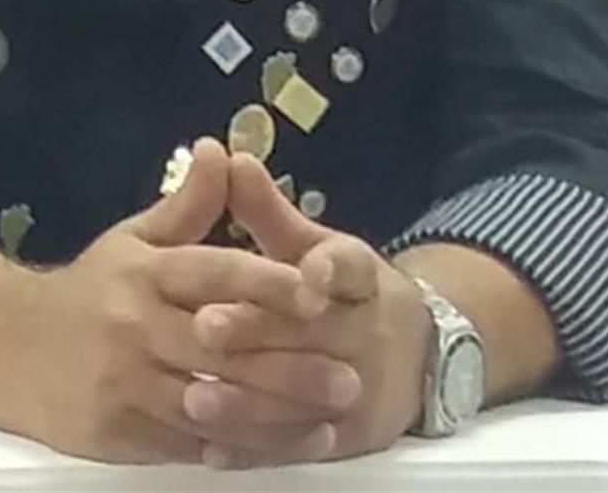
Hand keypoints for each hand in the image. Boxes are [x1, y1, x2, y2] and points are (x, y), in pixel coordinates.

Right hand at [13, 140, 348, 464]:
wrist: (6, 347)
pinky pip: (185, 447)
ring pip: (210, 406)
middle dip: (288, 365)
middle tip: (350, 375)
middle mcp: (134, 325)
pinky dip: (234, 451)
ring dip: (274, 418)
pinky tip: (277, 450)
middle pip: (220, 348)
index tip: (318, 291)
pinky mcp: (115, 435)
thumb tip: (221, 149)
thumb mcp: (133, 239)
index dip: (267, 282)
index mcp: (143, 272)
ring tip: (331, 421)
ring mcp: (124, 384)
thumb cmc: (89, 291)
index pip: (213, 272)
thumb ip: (188, 205)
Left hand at [184, 153, 431, 468]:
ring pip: (303, 397)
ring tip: (194, 395)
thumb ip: (268, 209)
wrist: (412, 355)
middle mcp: (368, 332)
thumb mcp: (311, 244)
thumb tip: (230, 158)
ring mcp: (364, 390)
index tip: (307, 270)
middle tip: (204, 327)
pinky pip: (300, 446)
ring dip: (248, 400)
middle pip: (317, 335)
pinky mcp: (351, 438)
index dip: (331, 269)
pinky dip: (256, 448)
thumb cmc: (339, 290)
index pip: (353, 268)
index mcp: (361, 277)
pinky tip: (212, 448)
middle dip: (258, 332)